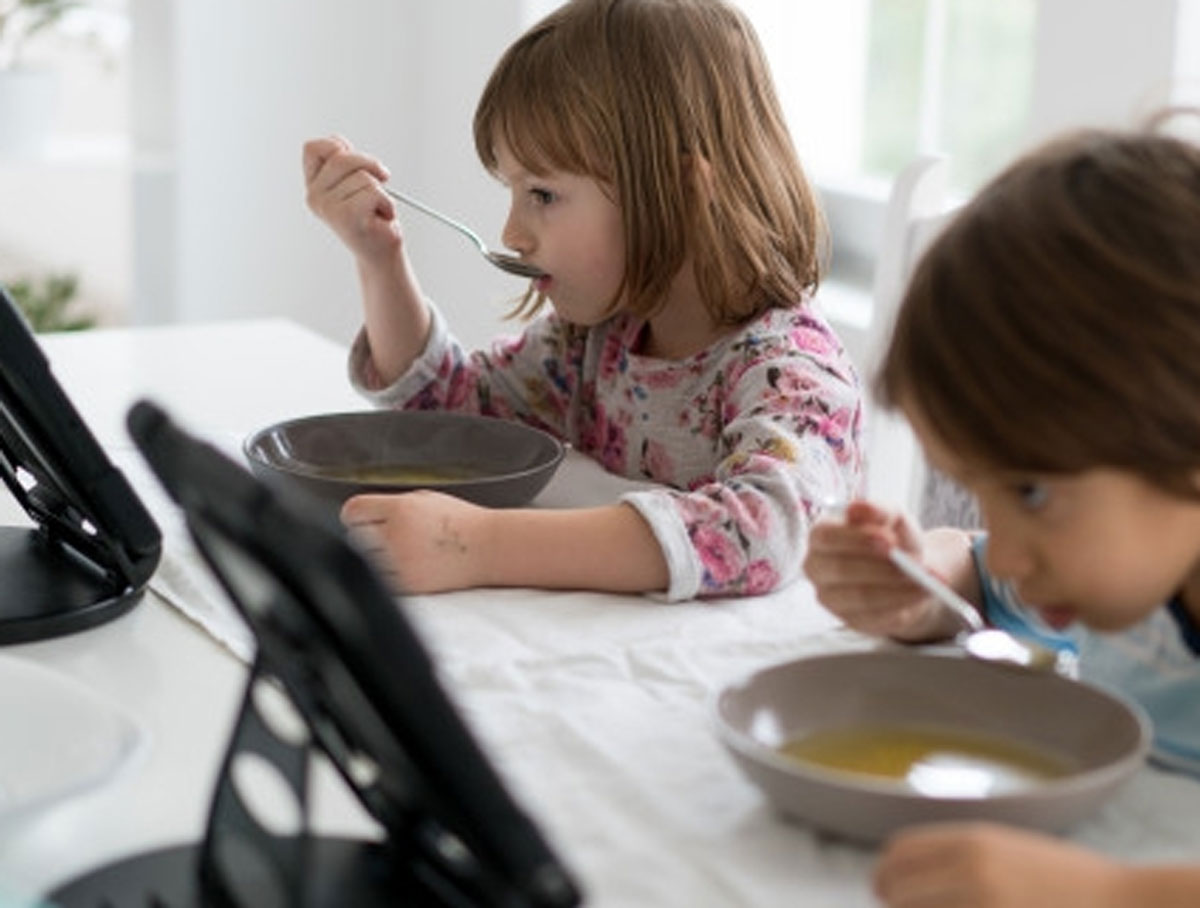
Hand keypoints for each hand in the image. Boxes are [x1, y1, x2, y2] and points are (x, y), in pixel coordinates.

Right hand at [302, 135, 399, 268]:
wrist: (381, 255)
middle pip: (342, 157)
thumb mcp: (354, 182)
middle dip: (370, 166)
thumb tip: (338, 142)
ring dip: (381, 192)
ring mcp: (329, 207)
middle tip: (381, 184)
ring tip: (377, 210)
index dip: (339, 148)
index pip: (314, 148)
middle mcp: (315, 197)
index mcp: (313, 186)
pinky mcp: (347, 217)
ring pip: (364, 176)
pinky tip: (382, 218)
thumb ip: (343, 161)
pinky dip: (387, 203)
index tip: (358, 165)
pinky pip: (375, 191)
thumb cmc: (372, 217)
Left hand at [342, 490, 492, 593]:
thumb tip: (360, 514)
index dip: (354, 516)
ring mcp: (401, 562)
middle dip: (366, 536)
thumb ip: (391, 505)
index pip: (353, 510)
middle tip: (387, 537)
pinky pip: (379, 580)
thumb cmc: (461, 523)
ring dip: (375, 558)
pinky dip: (386, 575)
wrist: (488, 548)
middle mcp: (397, 535)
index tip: (359, 520)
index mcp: (401, 509)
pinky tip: (406, 566)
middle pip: (353, 537)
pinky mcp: (408, 584)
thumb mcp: (425, 499)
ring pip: (364, 562)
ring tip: (399, 553)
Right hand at [803, 500, 967, 640]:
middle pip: (840, 569)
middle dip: (880, 568)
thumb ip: (878, 510)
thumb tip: (856, 508)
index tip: (889, 540)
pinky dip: (902, 605)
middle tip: (914, 565)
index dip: (856, 539)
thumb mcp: (893, 518)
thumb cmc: (892, 540)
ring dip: (897, 589)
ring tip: (927, 582)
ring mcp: (830, 597)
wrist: (907, 571)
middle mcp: (816, 567)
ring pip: (859, 596)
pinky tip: (921, 595)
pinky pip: (874, 616)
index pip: (826, 537)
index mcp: (821, 535)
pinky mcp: (849, 619)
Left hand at [874, 822, 1125, 906]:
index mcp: (971, 840)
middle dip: (900, 905)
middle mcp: (970, 870)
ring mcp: (983, 906)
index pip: (898, 853)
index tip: (888, 891)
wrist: (1125, 905)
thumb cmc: (1069, 882)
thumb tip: (907, 872)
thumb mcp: (1009, 850)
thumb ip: (958, 857)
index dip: (887, 874)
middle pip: (898, 892)